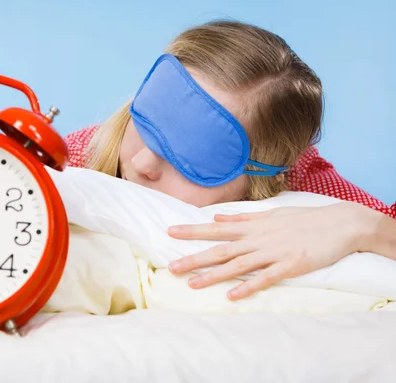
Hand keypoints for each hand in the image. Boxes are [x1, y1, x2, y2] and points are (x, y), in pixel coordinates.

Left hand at [167, 201, 379, 300]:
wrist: (340, 223)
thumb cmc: (303, 219)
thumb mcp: (270, 214)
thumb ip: (243, 218)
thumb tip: (218, 217)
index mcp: (252, 227)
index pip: (215, 229)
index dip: (192, 230)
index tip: (170, 232)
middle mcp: (258, 239)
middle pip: (220, 249)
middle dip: (194, 257)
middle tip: (171, 266)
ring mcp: (273, 253)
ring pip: (238, 265)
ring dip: (213, 275)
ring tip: (192, 284)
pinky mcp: (290, 265)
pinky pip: (265, 278)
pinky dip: (248, 286)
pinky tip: (231, 295)